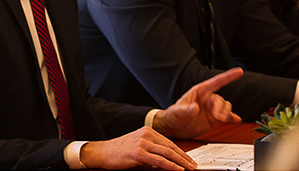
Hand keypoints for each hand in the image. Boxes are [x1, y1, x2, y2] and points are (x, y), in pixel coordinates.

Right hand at [80, 126, 196, 170]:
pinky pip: (158, 160)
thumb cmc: (120, 152)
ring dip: (181, 162)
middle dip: (184, 157)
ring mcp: (143, 143)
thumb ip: (152, 149)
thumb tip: (167, 159)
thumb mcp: (138, 146)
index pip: (169, 143)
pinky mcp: (138, 152)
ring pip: (167, 153)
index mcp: (148, 131)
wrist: (103, 152)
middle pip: (170, 147)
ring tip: (190, 169)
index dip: (181, 152)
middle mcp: (147, 134)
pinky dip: (170, 166)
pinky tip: (178, 170)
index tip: (189, 160)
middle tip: (194, 166)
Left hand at [153, 68, 243, 138]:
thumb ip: (186, 110)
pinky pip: (226, 117)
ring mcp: (211, 109)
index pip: (216, 82)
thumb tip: (195, 108)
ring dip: (226, 113)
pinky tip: (236, 120)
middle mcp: (207, 99)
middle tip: (217, 116)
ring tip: (221, 119)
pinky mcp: (213, 119)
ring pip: (225, 107)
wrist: (173, 128)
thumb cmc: (173, 116)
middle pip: (221, 99)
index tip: (239, 72)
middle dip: (221, 108)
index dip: (228, 76)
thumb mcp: (177, 112)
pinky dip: (232, 118)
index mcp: (199, 91)